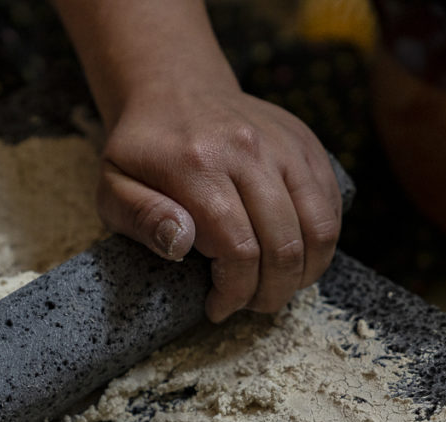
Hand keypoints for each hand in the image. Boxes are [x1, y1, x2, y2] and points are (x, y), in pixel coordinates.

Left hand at [95, 77, 341, 320]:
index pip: (239, 249)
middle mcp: (249, 150)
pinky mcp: (307, 143)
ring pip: (320, 227)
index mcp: (198, 165)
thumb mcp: (113, 186)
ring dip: (303, 273)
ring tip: (276, 287)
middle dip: (270, 292)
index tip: (218, 308)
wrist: (174, 88)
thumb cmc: (141, 150)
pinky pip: (332, 204)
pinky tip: (293, 257)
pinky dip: (321, 242)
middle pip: (284, 245)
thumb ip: (141, 217)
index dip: (235, 291)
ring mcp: (285, 144)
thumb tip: (180, 244)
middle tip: (250, 305)